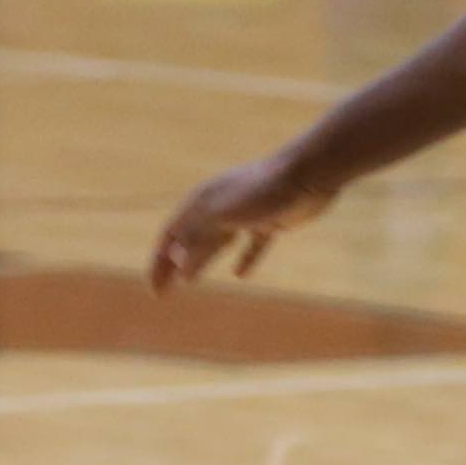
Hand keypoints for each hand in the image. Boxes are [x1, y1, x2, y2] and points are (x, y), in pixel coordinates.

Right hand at [152, 144, 336, 289]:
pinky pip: (251, 243)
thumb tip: (178, 266)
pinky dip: (245, 258)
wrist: (309, 172)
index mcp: (202, 201)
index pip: (171, 235)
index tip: (156, 291)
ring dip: (201, 261)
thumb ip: (199, 238)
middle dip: (174, 265)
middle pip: (189, 239)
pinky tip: (242, 274)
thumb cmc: (264, 190)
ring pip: (216, 241)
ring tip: (190, 282)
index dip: (160, 263)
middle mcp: (219, 205)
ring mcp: (245, 212)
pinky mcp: (270, 219)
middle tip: (164, 292)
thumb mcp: (224, 216)